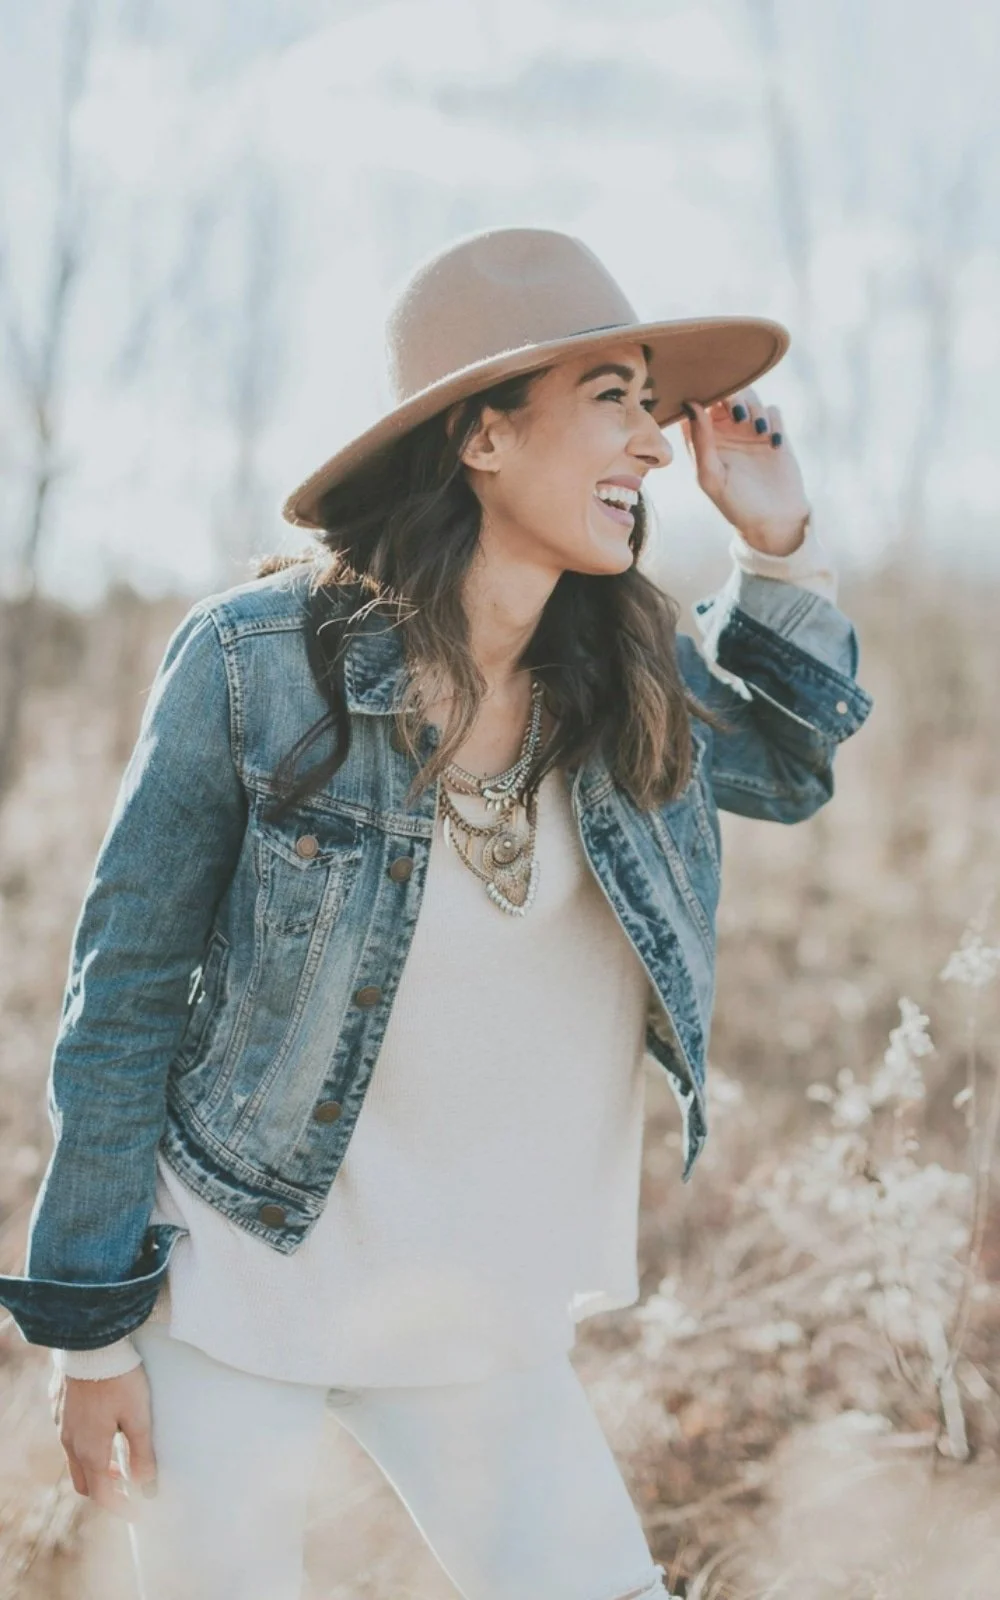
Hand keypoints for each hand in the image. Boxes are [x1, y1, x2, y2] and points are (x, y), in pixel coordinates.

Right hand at [48, 1362, 156, 1520]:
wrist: (90, 1342)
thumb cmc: (119, 1379)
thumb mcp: (139, 1417)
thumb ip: (143, 1454)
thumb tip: (147, 1489)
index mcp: (90, 1450)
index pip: (102, 1494)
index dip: (120, 1507)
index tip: (137, 1512)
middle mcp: (70, 1442)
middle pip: (84, 1481)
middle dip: (104, 1490)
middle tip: (127, 1486)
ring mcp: (61, 1425)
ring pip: (74, 1459)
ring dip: (95, 1467)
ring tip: (118, 1458)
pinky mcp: (59, 1407)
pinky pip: (69, 1436)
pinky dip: (86, 1446)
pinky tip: (102, 1428)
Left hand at [679, 387, 810, 554]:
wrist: (772, 520)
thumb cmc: (735, 504)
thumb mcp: (712, 476)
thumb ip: (700, 441)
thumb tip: (692, 404)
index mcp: (703, 440)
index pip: (697, 404)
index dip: (702, 394)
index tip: (710, 401)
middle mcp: (725, 431)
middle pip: (726, 393)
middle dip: (734, 396)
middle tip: (740, 415)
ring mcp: (750, 431)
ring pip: (751, 397)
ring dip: (755, 408)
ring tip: (759, 431)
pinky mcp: (773, 433)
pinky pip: (773, 412)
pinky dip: (774, 422)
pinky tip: (774, 445)